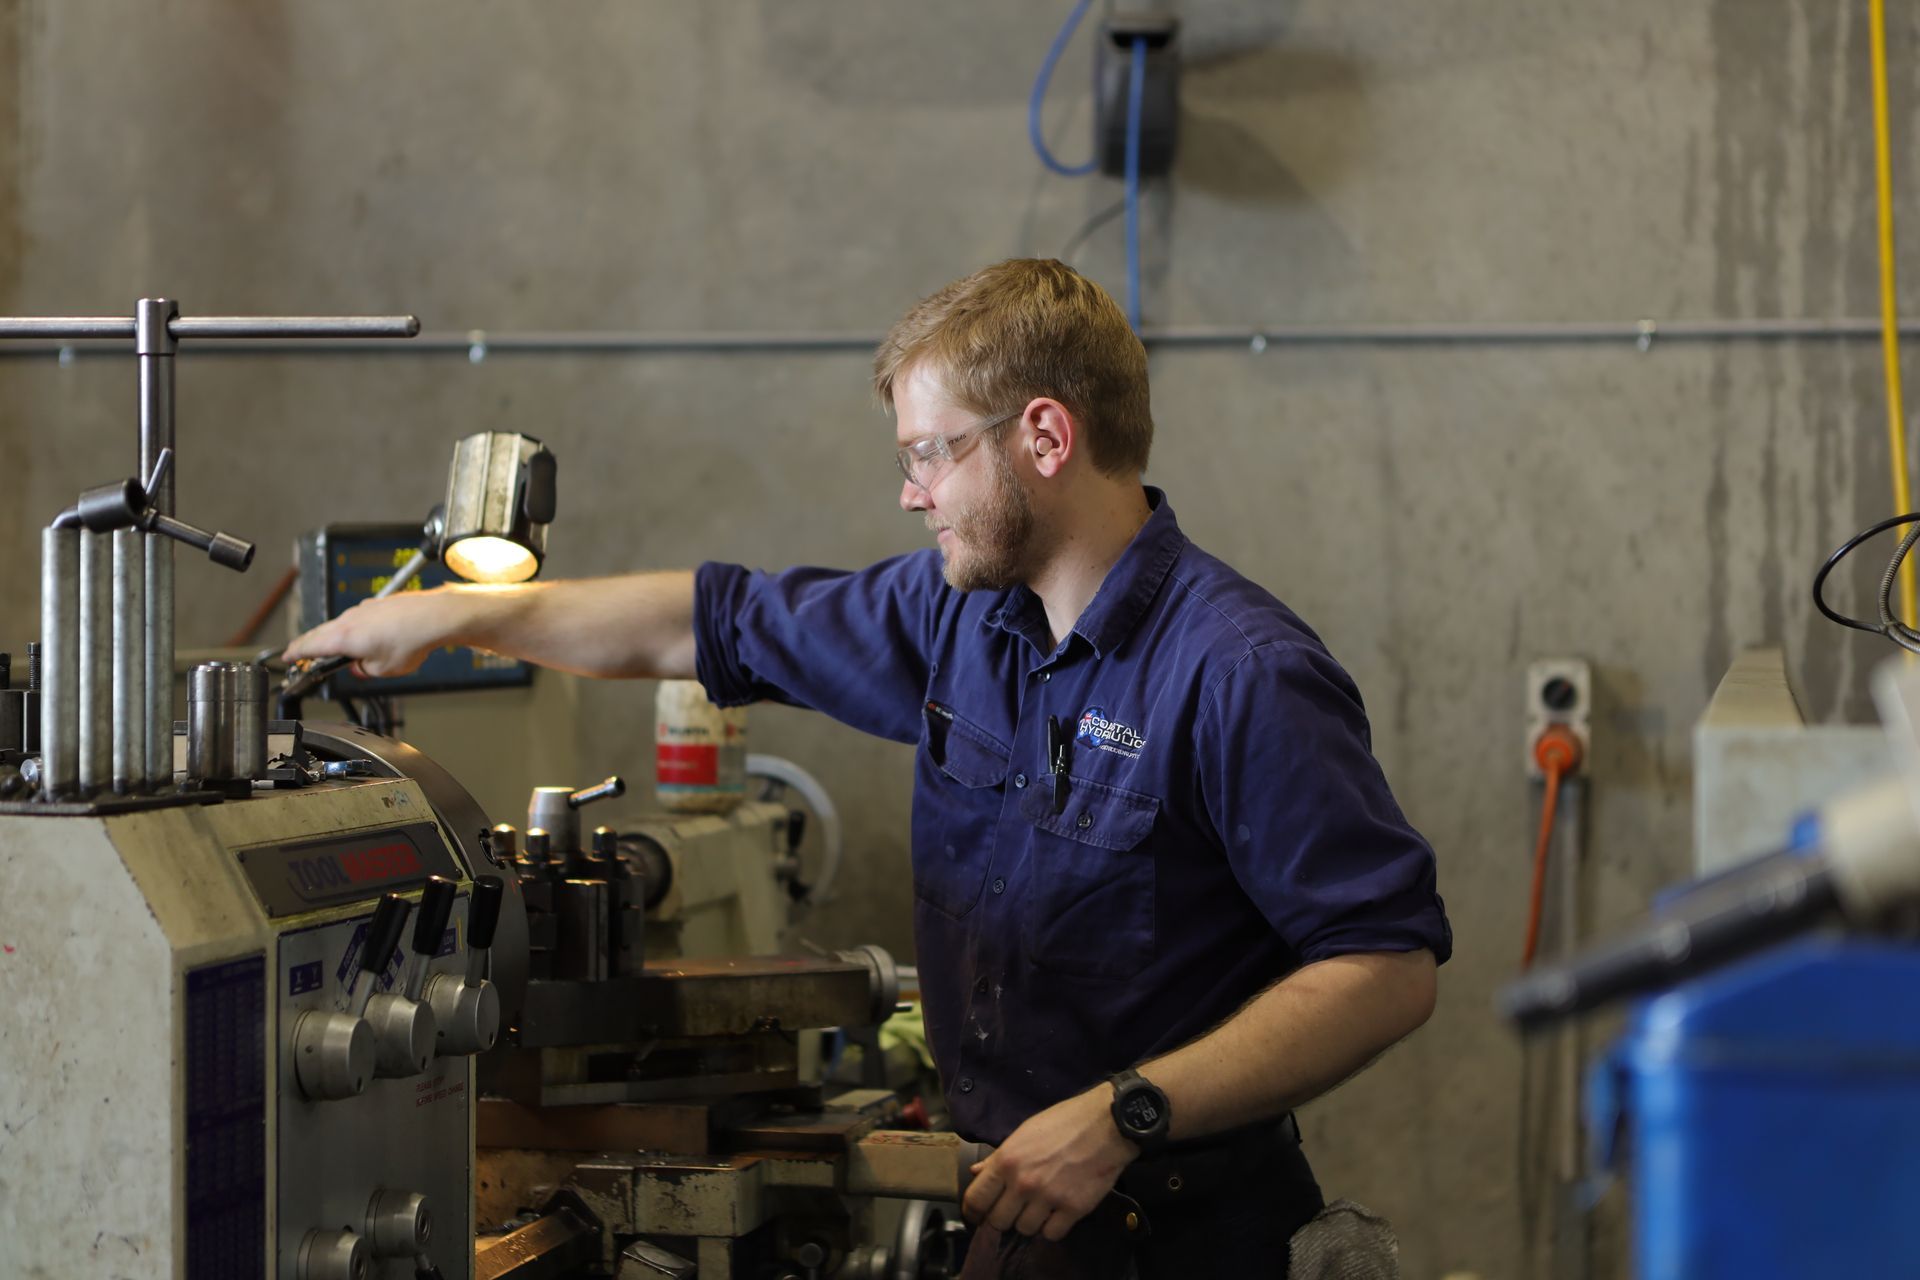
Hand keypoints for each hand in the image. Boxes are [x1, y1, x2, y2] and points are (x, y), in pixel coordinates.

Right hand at [283, 586, 483, 677]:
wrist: (434, 616)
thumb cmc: (410, 642)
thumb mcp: (383, 670)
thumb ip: (364, 670)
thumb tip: (359, 667)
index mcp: (343, 638)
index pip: (309, 646)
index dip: (295, 654)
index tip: (287, 658)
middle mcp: (349, 620)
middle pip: (321, 634)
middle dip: (310, 645)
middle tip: (302, 654)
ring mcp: (363, 609)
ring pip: (340, 626)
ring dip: (335, 638)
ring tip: (335, 651)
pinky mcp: (378, 605)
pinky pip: (358, 619)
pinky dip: (354, 629)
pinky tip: (365, 638)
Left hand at [962, 1087, 1137, 1242]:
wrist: (1107, 1125)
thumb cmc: (1064, 1122)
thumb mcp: (1025, 1132)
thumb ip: (999, 1157)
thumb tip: (976, 1172)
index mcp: (1007, 1160)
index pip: (976, 1199)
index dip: (974, 1211)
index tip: (978, 1214)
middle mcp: (1023, 1183)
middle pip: (999, 1221)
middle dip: (1004, 1216)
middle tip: (1014, 1208)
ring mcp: (1048, 1198)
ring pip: (1025, 1230)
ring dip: (1030, 1221)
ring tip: (1039, 1207)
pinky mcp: (1073, 1209)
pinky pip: (1052, 1234)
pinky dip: (1053, 1227)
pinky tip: (1057, 1213)